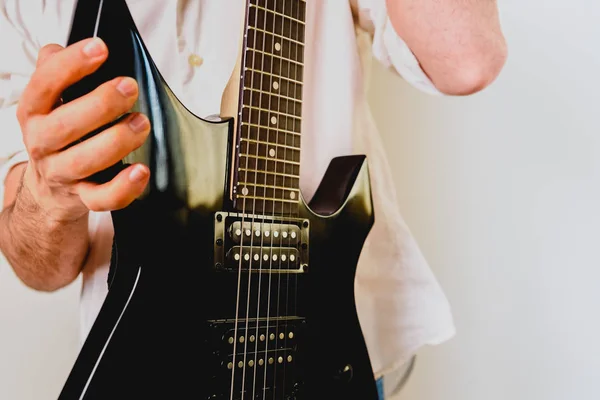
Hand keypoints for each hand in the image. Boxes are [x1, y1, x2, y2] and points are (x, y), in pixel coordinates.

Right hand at [16, 37, 150, 222]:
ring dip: (117, 141)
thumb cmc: (59, 136)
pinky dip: (123, 188)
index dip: (71, 64)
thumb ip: (53, 72)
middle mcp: (43, 143)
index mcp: (34, 112)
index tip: (100, 48)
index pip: (44, 84)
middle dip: (101, 104)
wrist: (49, 190)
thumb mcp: (49, 103)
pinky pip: (102, 198)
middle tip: (129, 88)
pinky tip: (141, 171)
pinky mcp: (83, 198)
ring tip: (141, 123)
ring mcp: (62, 173)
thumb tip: (58, 49)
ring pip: (85, 161)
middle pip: (65, 126)